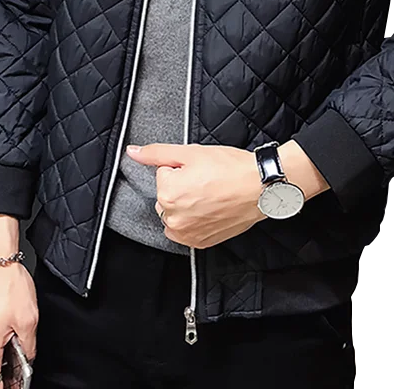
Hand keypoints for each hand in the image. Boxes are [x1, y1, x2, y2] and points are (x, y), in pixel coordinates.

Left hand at [126, 142, 265, 248]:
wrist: (261, 187)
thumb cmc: (230, 168)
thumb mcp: (191, 152)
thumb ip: (157, 153)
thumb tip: (132, 152)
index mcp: (167, 193)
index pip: (163, 175)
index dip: (181, 168)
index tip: (200, 169)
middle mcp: (174, 218)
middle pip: (166, 196)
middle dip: (181, 187)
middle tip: (206, 180)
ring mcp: (188, 233)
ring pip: (174, 214)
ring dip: (185, 206)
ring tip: (210, 195)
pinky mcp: (201, 242)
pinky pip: (186, 230)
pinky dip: (193, 221)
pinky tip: (210, 209)